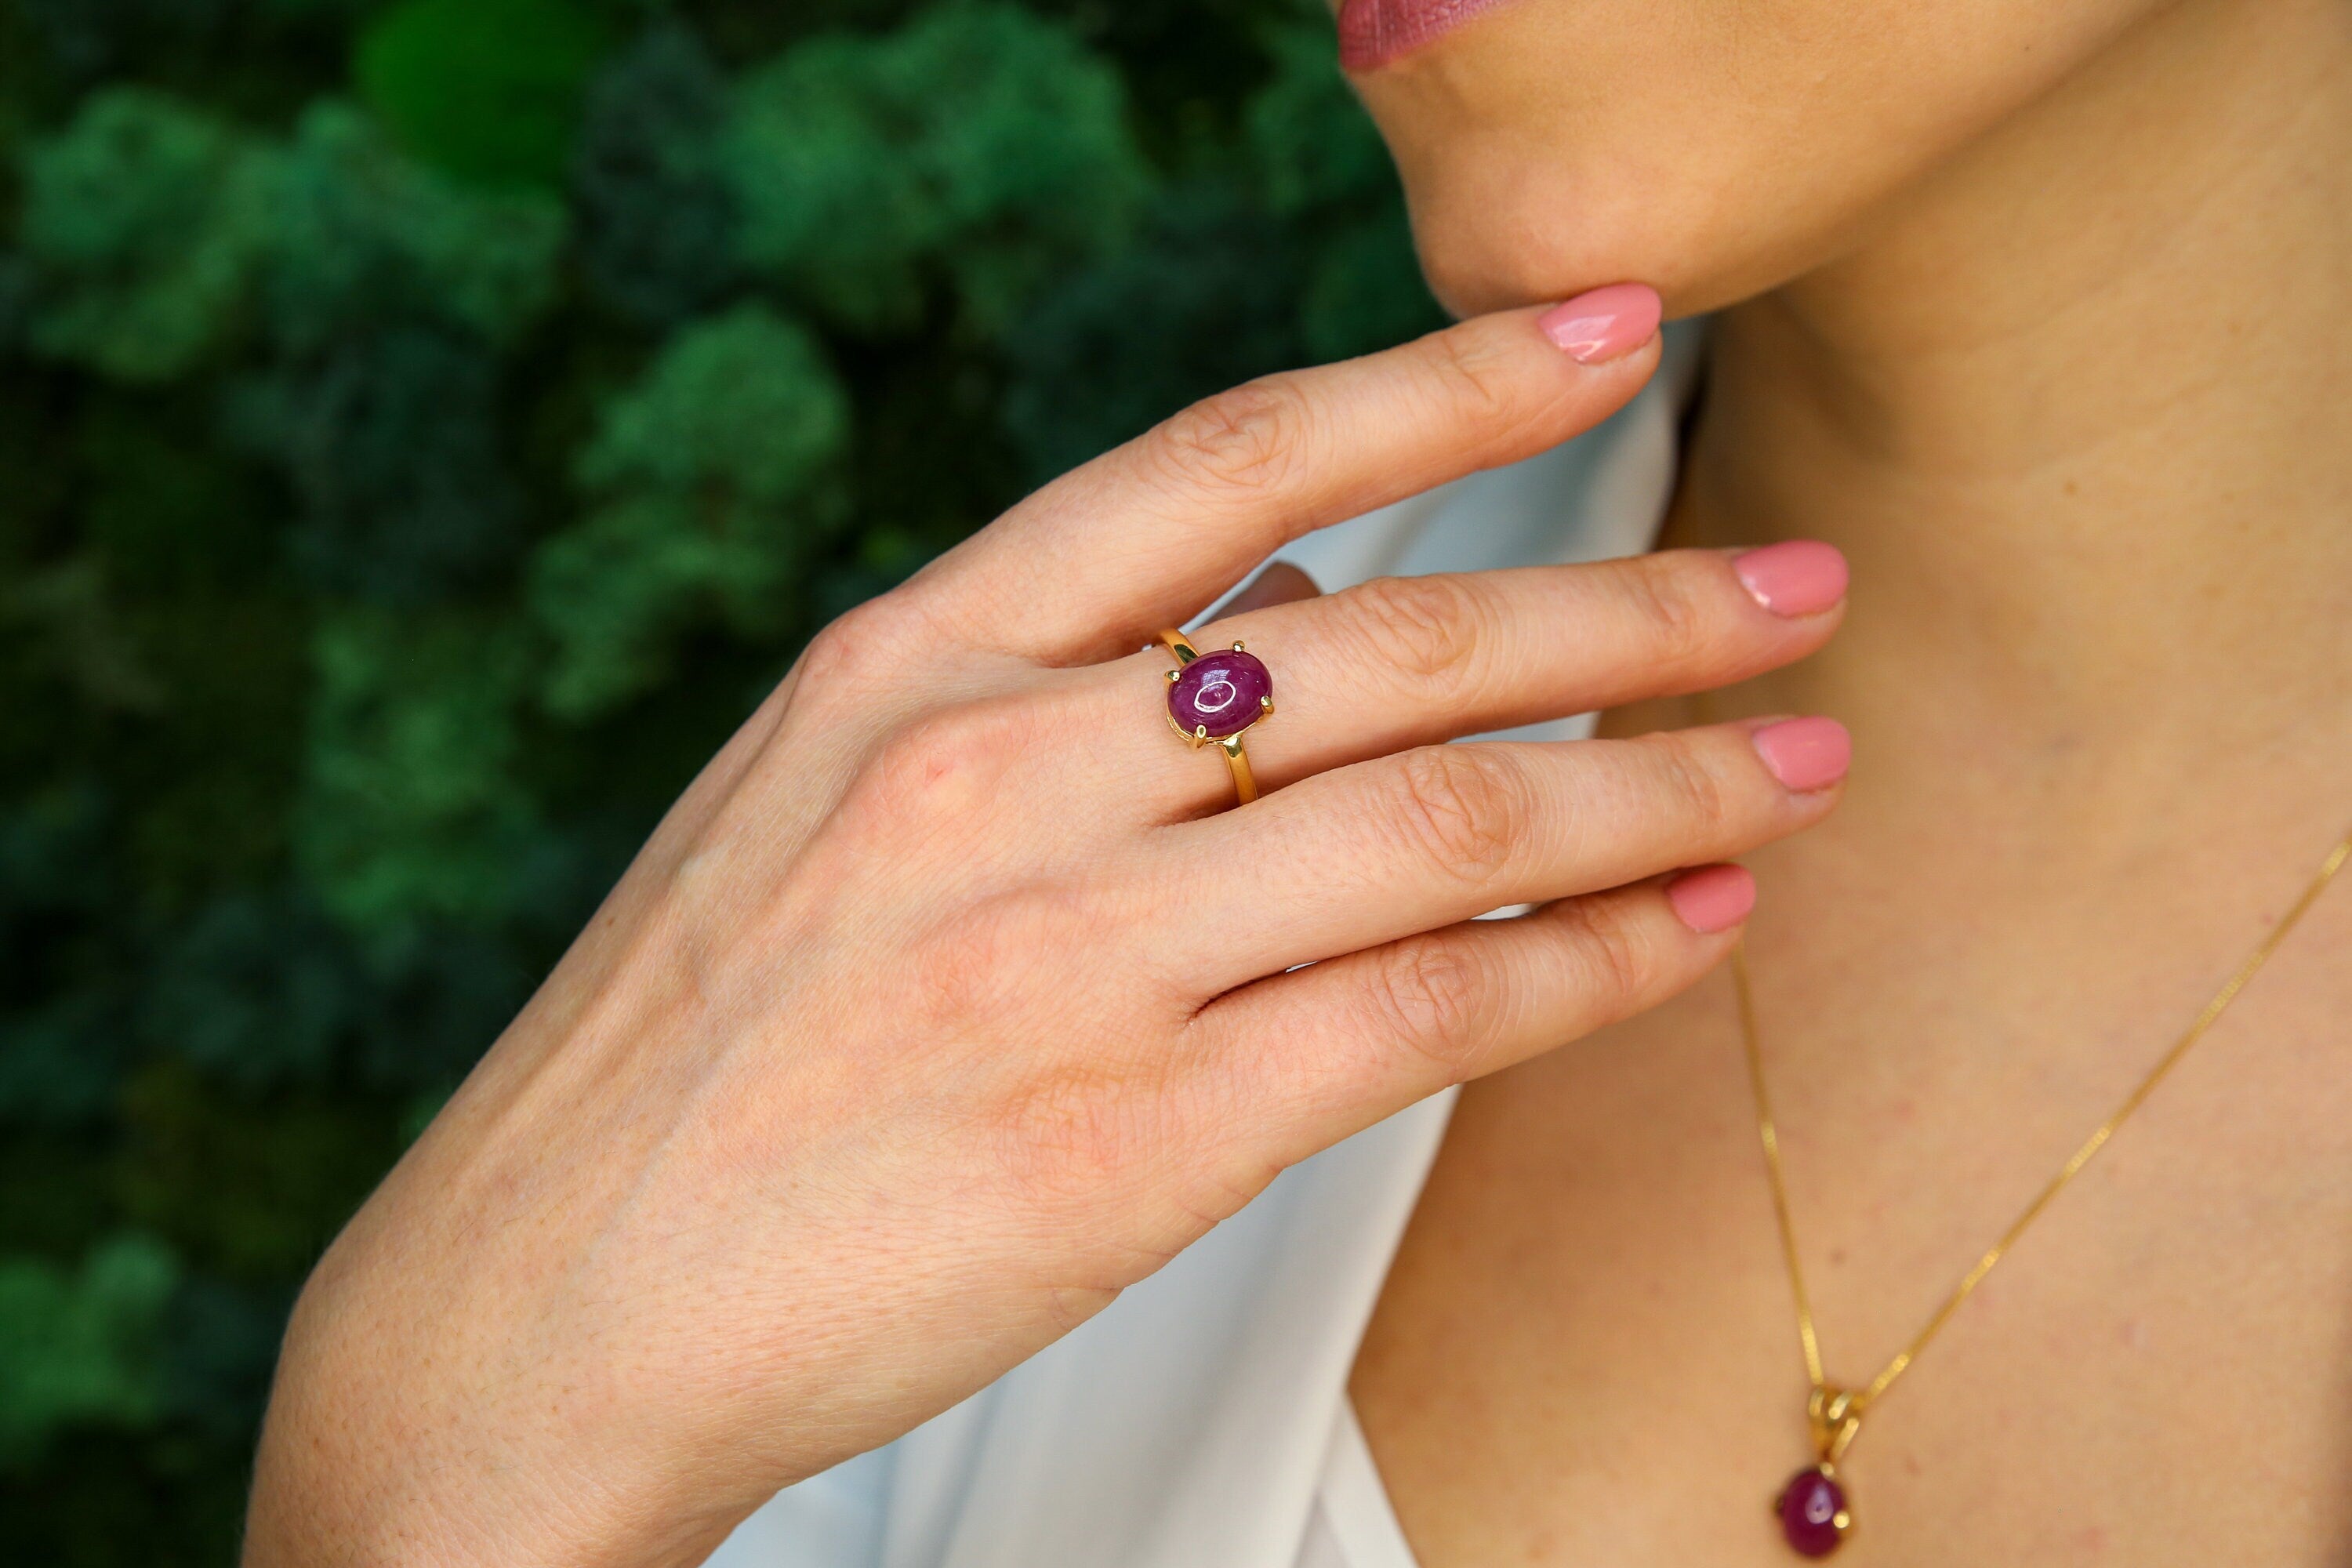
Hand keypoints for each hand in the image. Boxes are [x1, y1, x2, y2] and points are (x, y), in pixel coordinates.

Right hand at [244, 295, 1847, 1566]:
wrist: (543, 1302)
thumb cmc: (694, 1048)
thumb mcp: (823, 793)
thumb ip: (1048, 686)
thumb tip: (1292, 606)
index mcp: (912, 659)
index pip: (1225, 462)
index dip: (1443, 381)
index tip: (1605, 333)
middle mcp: (995, 772)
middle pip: (1396, 640)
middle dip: (1636, 606)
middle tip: (1794, 588)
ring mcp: (1065, 955)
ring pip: (1449, 820)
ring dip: (1662, 785)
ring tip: (1799, 765)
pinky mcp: (1132, 1143)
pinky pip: (1426, 1013)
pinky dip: (1590, 964)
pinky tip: (1689, 931)